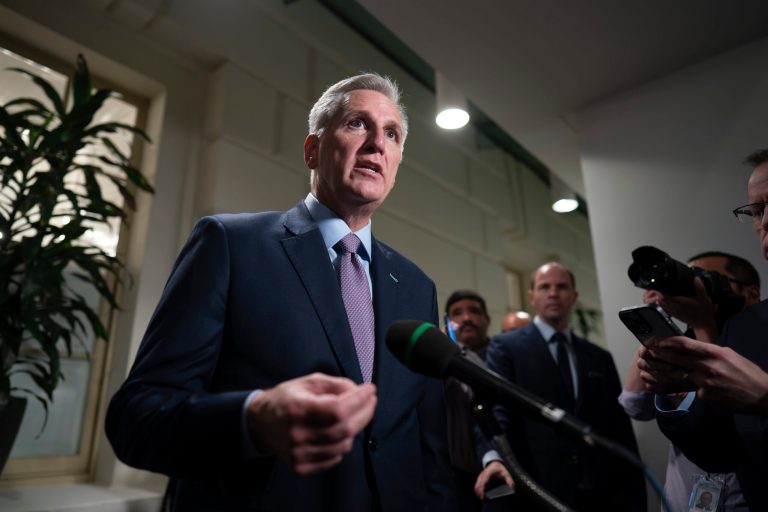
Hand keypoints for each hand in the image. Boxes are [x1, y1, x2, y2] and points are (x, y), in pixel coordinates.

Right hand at [246, 373, 376, 474]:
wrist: (260, 423)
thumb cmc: (286, 399)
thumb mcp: (308, 382)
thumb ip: (335, 384)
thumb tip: (359, 392)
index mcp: (298, 408)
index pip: (338, 408)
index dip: (359, 400)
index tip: (370, 390)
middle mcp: (298, 433)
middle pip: (344, 428)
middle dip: (365, 413)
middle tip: (370, 401)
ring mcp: (299, 453)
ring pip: (343, 446)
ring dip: (354, 430)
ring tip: (353, 417)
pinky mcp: (300, 466)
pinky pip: (333, 459)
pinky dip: (342, 446)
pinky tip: (340, 434)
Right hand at [474, 461, 514, 499]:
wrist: (494, 463)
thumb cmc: (499, 468)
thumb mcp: (506, 473)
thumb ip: (509, 480)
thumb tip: (512, 488)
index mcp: (488, 473)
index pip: (483, 482)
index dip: (482, 490)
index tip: (483, 496)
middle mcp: (483, 475)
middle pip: (478, 485)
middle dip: (479, 494)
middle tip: (484, 500)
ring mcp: (480, 477)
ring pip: (476, 486)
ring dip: (478, 493)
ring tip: (483, 499)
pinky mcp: (480, 479)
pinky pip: (476, 485)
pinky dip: (477, 491)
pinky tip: (481, 496)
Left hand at [642, 336, 767, 412]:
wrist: (762, 396)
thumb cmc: (746, 373)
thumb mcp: (729, 355)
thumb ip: (709, 352)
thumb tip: (691, 350)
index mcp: (714, 353)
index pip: (685, 344)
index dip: (667, 342)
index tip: (654, 341)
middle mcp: (708, 366)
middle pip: (676, 359)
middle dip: (658, 356)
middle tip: (644, 354)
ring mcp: (705, 383)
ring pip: (678, 376)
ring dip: (661, 373)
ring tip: (647, 371)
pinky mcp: (705, 397)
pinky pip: (689, 390)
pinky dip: (681, 388)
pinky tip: (670, 388)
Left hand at [643, 278, 718, 340]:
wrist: (702, 324)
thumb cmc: (703, 313)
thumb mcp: (705, 299)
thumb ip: (700, 288)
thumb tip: (696, 279)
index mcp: (678, 303)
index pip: (662, 296)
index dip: (657, 290)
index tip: (656, 283)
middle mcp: (671, 307)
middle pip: (654, 299)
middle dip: (651, 291)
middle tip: (654, 283)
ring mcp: (669, 310)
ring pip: (654, 303)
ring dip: (652, 296)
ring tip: (654, 288)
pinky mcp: (669, 312)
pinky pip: (658, 306)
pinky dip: (655, 300)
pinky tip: (659, 295)